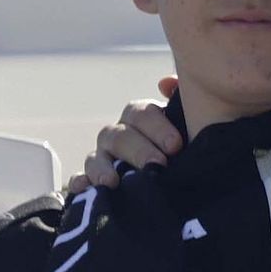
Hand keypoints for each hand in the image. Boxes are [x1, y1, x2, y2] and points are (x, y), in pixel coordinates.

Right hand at [67, 76, 182, 192]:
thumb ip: (183, 103)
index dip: (157, 128)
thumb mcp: (191, 127)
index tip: (175, 146)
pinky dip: (79, 183)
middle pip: (119, 137)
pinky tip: (82, 188)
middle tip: (158, 165)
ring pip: (95, 158)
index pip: (141, 114)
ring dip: (102, 168)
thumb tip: (165, 83)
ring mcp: (103, 160)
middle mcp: (119, 136)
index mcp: (141, 120)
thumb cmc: (188, 149)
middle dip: (138, 151)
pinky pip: (80, 181)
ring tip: (112, 182)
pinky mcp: (94, 183)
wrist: (185, 179)